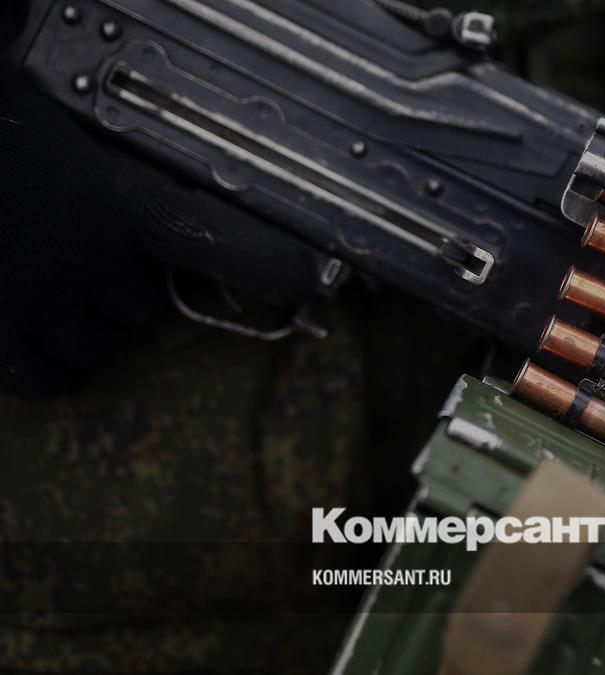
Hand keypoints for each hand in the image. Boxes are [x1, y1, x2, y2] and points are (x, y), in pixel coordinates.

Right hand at [0, 75, 321, 397]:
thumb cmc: (0, 134)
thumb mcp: (65, 139)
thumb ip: (112, 176)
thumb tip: (160, 204)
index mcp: (110, 202)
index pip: (212, 237)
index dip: (266, 265)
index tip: (308, 281)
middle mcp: (87, 259)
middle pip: (143, 309)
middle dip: (125, 300)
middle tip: (93, 278)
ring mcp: (39, 300)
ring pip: (102, 347)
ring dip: (93, 334)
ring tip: (60, 306)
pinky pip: (44, 380)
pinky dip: (53, 373)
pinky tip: (46, 354)